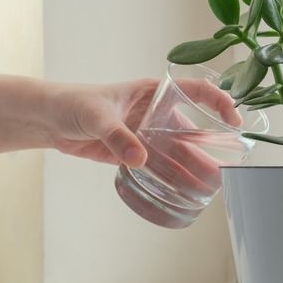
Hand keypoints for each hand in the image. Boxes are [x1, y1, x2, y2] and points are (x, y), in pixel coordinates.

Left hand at [46, 76, 240, 169]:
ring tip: (209, 187)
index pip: (196, 91)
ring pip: (178, 152)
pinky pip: (160, 166)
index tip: (233, 119)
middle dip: (211, 149)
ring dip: (193, 168)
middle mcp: (156, 113)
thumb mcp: (96, 116)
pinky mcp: (135, 152)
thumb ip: (117, 136)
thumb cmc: (72, 103)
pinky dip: (172, 178)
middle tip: (226, 168)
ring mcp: (147, 134)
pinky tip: (183, 191)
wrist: (49, 119)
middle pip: (193, 130)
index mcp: (154, 92)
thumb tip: (139, 158)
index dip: (219, 102)